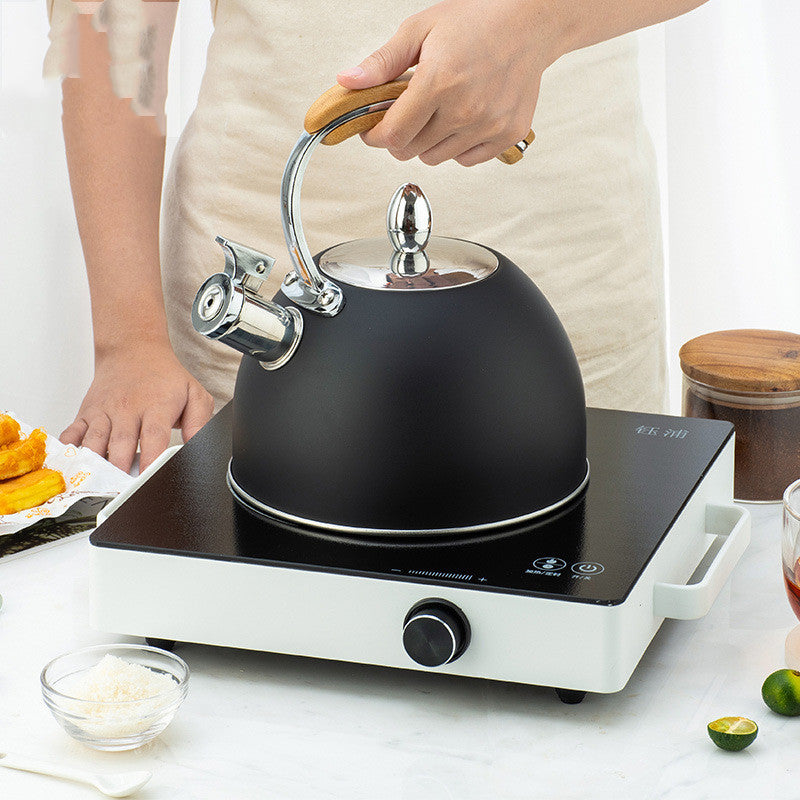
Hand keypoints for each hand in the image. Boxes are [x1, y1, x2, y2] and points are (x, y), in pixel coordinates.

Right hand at [60, 343, 213, 472]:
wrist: (132, 349)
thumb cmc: (164, 377)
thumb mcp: (194, 394)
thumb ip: (200, 422)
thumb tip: (199, 447)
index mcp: (156, 407)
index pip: (153, 437)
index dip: (150, 461)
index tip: (148, 480)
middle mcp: (127, 410)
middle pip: (120, 445)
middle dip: (120, 470)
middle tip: (122, 491)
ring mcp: (104, 412)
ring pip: (94, 442)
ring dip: (94, 465)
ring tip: (97, 484)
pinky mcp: (87, 413)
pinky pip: (72, 433)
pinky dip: (68, 449)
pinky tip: (71, 464)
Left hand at [336, 0, 565, 165]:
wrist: (529, 23)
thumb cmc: (478, 21)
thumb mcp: (420, 30)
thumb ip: (382, 62)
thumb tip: (348, 82)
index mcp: (439, 82)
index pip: (392, 135)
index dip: (375, 136)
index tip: (373, 130)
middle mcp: (465, 109)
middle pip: (410, 151)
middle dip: (400, 137)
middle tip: (407, 114)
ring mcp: (488, 125)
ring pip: (436, 158)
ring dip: (428, 142)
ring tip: (437, 112)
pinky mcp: (506, 135)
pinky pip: (466, 160)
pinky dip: (457, 147)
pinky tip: (461, 120)